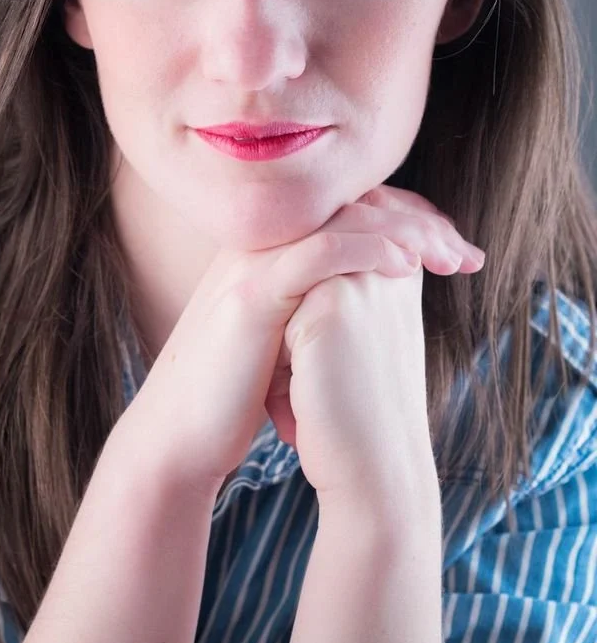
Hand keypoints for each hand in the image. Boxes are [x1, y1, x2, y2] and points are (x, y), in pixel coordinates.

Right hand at [117, 183, 483, 502]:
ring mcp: (252, 265)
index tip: (452, 252)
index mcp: (270, 254)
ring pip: (339, 221)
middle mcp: (259, 247)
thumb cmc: (233, 397)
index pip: (348, 215)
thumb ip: (315, 315)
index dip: (405, 223)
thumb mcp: (283, 345)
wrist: (180, 435)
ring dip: (404, 232)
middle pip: (350, 207)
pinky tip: (405, 266)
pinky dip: (367, 250)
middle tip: (462, 252)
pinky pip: (318, 252)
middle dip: (416, 222)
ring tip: (446, 255)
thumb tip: (370, 316)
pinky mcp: (251, 293)